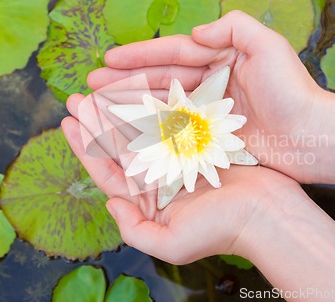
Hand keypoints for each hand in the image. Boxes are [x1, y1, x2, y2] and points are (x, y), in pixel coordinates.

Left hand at [61, 94, 302, 263]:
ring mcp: (177, 160)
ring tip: (99, 90)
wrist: (267, 213)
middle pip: (119, 148)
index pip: (107, 173)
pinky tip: (136, 91)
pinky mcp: (197, 144)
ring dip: (119, 111)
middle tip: (77, 98)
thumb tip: (110, 204)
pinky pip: (167, 122)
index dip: (84, 148)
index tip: (67, 122)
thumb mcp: (172, 244)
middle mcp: (159, 180)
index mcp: (148, 202)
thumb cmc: (221, 231)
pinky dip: (151, 107)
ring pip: (140, 131)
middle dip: (97, 123)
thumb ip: (134, 230)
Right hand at [87, 10, 329, 183]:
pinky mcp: (211, 135)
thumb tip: (195, 32)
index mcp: (221, 57)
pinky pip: (173, 128)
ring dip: (129, 104)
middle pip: (159, 78)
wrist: (312, 137)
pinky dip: (149, 127)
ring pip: (161, 103)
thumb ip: (233, 28)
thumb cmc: (292, 92)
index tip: (107, 59)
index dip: (138, 55)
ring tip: (98, 106)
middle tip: (90, 85)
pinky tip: (127, 129)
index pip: (171, 52)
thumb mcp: (268, 46)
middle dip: (123, 81)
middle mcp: (211, 80)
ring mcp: (209, 109)